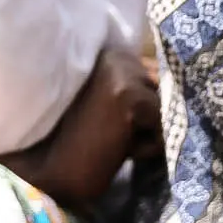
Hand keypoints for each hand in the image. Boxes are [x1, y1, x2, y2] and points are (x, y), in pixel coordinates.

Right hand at [4, 45, 158, 210]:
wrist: (43, 171)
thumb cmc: (73, 144)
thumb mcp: (107, 109)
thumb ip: (134, 93)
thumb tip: (179, 98)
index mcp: (109, 51)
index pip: (156, 74)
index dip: (150, 105)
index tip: (130, 124)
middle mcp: (117, 54)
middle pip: (166, 90)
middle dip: (150, 119)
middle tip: (115, 135)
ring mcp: (123, 73)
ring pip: (167, 111)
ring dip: (146, 135)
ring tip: (112, 142)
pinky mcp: (130, 98)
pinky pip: (163, 130)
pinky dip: (144, 149)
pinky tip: (114, 150)